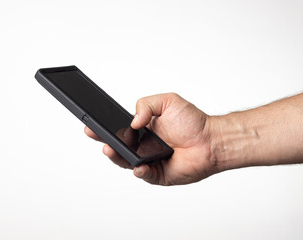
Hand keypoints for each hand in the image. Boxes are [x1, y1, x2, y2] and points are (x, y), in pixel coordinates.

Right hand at [84, 93, 217, 185]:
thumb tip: (133, 121)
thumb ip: (146, 104)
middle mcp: (143, 146)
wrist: (211, 140)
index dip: (104, 127)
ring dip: (117, 157)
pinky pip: (144, 175)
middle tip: (94, 135)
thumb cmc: (192, 121)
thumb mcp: (167, 101)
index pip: (119, 129)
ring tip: (111, 150)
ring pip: (127, 162)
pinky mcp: (159, 174)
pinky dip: (139, 171)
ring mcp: (149, 161)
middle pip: (118, 147)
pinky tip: (138, 166)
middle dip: (104, 142)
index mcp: (143, 129)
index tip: (92, 122)